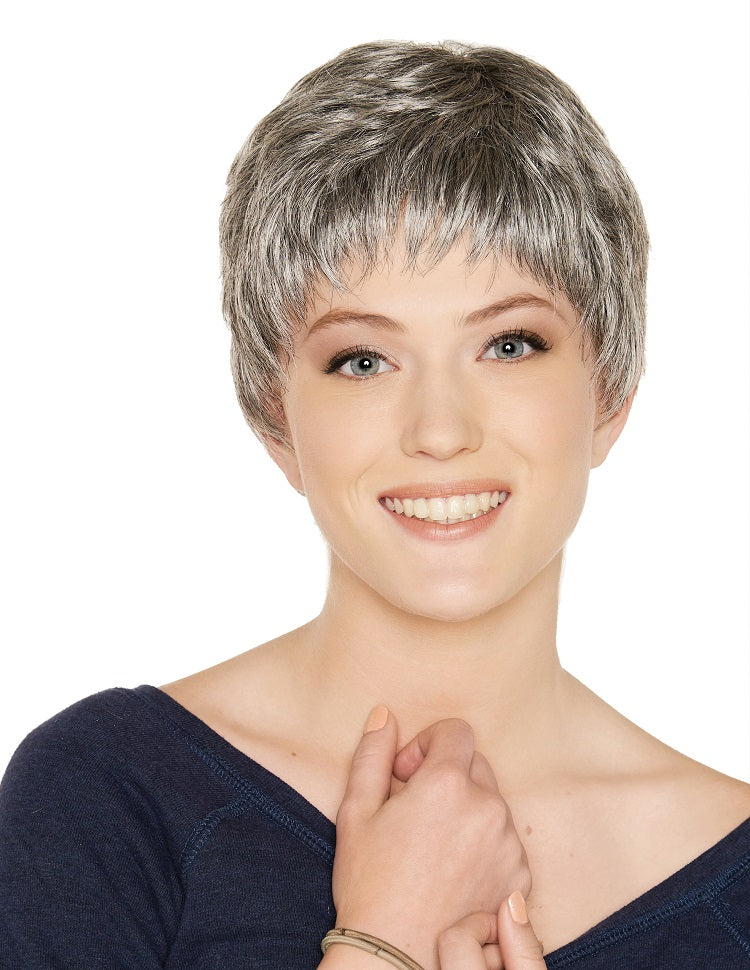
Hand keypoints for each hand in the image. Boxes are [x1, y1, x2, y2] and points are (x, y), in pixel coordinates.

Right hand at [332, 708, 530, 969]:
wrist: (395, 955)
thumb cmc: (369, 883)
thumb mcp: (356, 811)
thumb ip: (372, 754)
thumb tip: (385, 715)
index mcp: (447, 783)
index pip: (455, 730)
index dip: (427, 744)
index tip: (406, 774)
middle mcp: (487, 806)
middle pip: (474, 764)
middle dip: (446, 776)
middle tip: (414, 812)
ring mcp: (508, 843)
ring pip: (489, 802)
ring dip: (465, 810)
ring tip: (431, 848)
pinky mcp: (520, 876)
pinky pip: (504, 839)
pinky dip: (483, 844)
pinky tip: (452, 871)